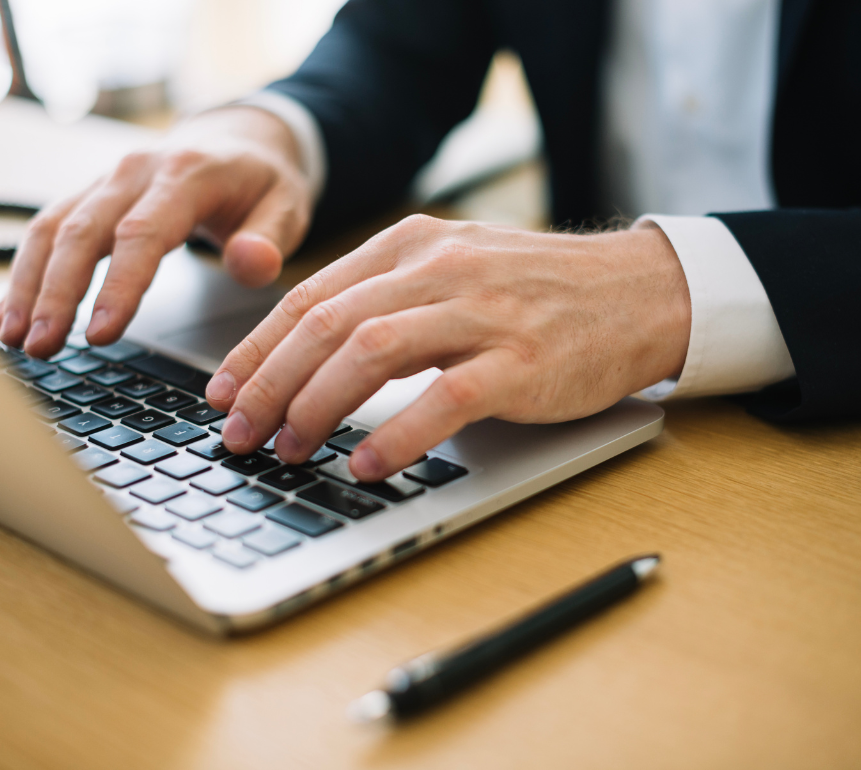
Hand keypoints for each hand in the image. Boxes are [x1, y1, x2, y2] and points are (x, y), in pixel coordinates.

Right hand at [0, 107, 311, 357]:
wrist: (240, 139)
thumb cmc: (264, 181)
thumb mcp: (288, 206)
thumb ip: (270, 238)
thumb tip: (250, 263)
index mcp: (187, 174)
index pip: (143, 233)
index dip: (119, 285)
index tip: (101, 333)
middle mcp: (136, 171)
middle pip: (83, 230)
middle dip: (56, 292)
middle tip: (40, 346)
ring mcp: (107, 180)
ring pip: (52, 227)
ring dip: (28, 284)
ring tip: (12, 337)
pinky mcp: (91, 195)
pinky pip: (48, 229)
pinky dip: (24, 271)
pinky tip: (6, 313)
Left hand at [205, 215, 690, 481]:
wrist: (638, 291)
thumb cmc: (540, 290)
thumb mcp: (455, 269)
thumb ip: (387, 298)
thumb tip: (308, 354)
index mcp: (413, 246)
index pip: (308, 296)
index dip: (255, 349)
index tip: (223, 393)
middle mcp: (439, 270)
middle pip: (326, 324)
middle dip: (269, 385)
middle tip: (240, 435)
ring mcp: (482, 313)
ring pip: (370, 353)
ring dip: (316, 407)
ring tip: (290, 450)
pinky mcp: (521, 361)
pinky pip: (443, 398)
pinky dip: (397, 434)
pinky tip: (368, 463)